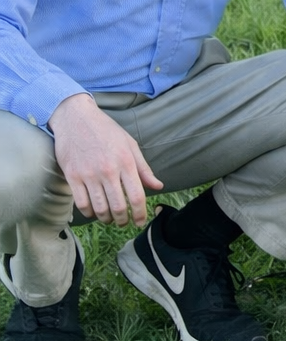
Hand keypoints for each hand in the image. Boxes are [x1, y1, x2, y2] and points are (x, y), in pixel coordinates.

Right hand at [49, 93, 162, 227]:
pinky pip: (82, 204)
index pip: (137, 196)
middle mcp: (108, 170)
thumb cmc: (106, 130)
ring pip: (100, 209)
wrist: (76, 118)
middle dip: (123, 220)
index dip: (140, 214)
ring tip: (109, 218)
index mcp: (126, 161)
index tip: (140, 221)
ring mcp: (89, 174)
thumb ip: (144, 168)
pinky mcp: (72, 176)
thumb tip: (158, 186)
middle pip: (118, 207)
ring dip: (106, 219)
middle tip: (123, 222)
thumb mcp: (129, 144)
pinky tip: (94, 211)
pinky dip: (89, 213)